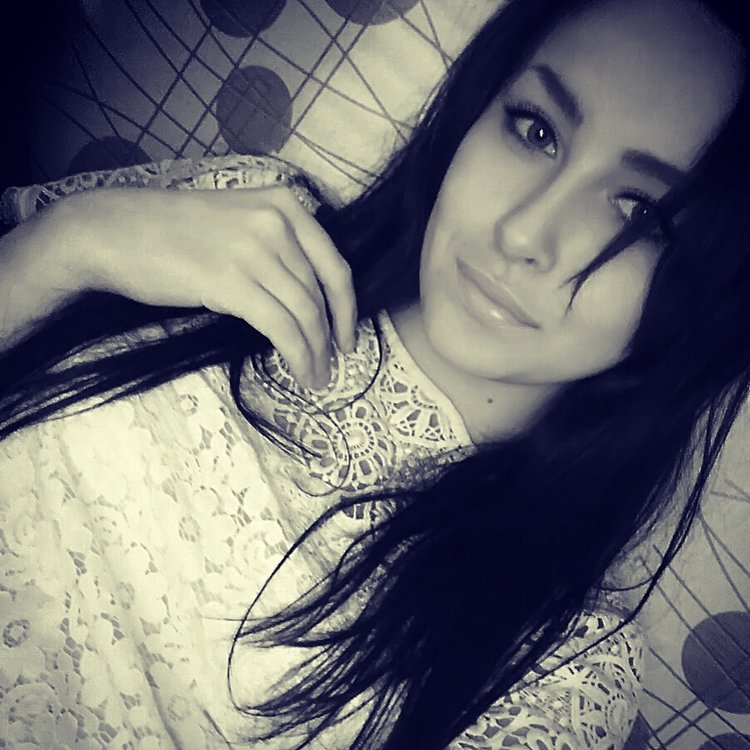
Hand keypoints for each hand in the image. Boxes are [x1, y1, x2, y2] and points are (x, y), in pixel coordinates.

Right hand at [50, 185, 356, 387]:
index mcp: (284, 204)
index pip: (334, 264)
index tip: (347, 336)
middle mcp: (276, 222)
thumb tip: (304, 298)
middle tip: (331, 364)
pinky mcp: (232, 281)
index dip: (347, 308)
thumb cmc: (171, 232)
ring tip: (316, 377)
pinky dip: (298, 355)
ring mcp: (254, 250)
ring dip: (316, 352)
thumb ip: (276, 248)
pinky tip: (301, 372)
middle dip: (331, 336)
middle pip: (320, 293)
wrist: (114, 232)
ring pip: (305, 314)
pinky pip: (281, 327)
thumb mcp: (238, 223)